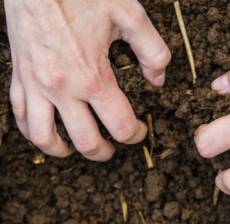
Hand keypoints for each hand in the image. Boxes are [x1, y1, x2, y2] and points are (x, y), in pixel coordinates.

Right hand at [6, 0, 170, 160]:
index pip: (120, 125)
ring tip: (77, 150)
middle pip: (86, 141)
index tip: (140, 131)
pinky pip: (20, 116)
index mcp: (93, 77)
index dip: (135, 134)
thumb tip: (158, 80)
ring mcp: (36, 85)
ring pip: (45, 137)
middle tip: (114, 149)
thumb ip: (153, 51)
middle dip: (104, 151)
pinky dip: (33, 131)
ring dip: (64, 150)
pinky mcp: (20, 77)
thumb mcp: (130, 15)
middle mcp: (63, 89)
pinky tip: (46, 132)